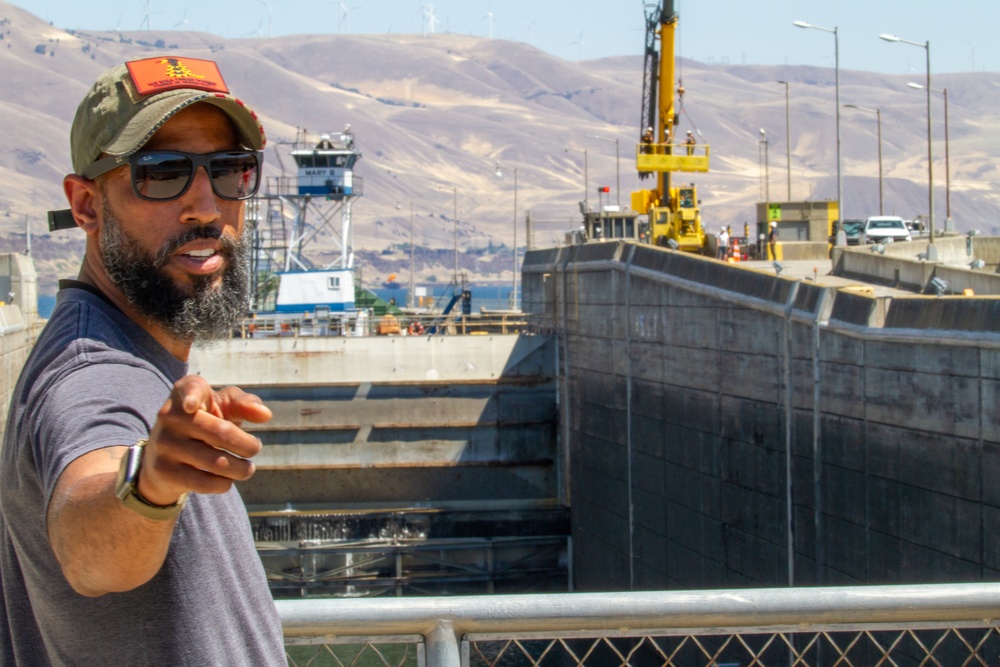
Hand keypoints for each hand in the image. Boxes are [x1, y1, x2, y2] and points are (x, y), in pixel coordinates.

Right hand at [138, 375, 271, 505]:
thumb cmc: (206, 419)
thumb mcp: (222, 405)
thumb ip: (244, 403)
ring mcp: (164, 443)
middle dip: (248, 446)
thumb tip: (265, 414)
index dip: (191, 397)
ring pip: (216, 462)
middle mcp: (170, 415)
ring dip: (241, 469)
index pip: (189, 390)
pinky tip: (227, 480)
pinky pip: (203, 482)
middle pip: (222, 433)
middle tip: (255, 448)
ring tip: (247, 468)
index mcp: (184, 392)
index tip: (191, 406)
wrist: (164, 452)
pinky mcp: (163, 469)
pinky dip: (223, 484)